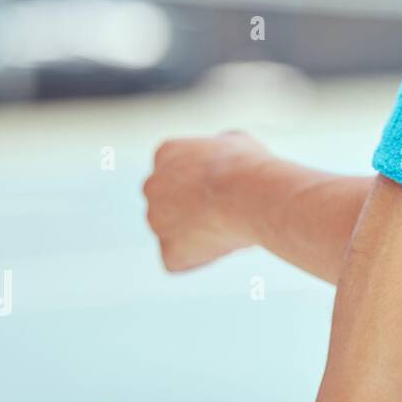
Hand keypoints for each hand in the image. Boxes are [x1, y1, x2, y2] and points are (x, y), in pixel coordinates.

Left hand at [143, 130, 268, 271]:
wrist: (250, 194)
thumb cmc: (250, 167)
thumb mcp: (236, 142)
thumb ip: (218, 150)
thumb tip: (224, 156)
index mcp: (166, 154)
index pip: (179, 173)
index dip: (205, 183)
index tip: (226, 187)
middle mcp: (152, 186)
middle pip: (170, 203)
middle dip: (194, 209)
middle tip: (228, 210)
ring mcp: (156, 220)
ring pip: (175, 232)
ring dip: (197, 233)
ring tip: (230, 226)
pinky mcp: (168, 251)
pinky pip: (181, 259)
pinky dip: (200, 257)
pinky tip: (223, 243)